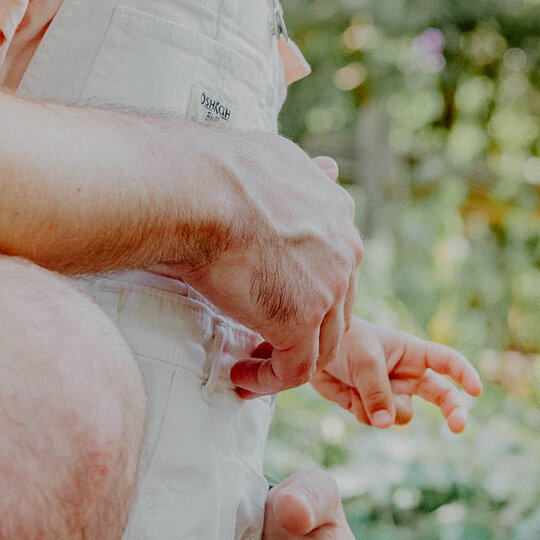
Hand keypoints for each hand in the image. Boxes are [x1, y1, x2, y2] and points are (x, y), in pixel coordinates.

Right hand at [171, 140, 358, 394]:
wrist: (194, 192)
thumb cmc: (212, 173)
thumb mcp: (274, 159)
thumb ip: (304, 174)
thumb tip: (328, 166)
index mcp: (336, 210)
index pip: (334, 262)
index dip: (306, 287)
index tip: (271, 298)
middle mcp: (344, 248)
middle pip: (336, 305)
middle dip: (302, 326)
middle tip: (261, 338)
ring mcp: (329, 288)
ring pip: (321, 343)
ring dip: (286, 357)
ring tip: (249, 364)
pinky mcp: (302, 322)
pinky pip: (294, 369)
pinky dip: (269, 380)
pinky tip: (240, 376)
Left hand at [305, 319, 481, 430]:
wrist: (313, 352)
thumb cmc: (345, 342)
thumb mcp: (365, 359)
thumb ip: (379, 390)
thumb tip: (386, 424)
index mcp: (413, 353)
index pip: (448, 362)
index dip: (465, 374)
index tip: (476, 391)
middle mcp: (407, 375)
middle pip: (441, 396)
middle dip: (453, 411)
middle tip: (459, 427)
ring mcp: (391, 394)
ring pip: (402, 416)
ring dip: (384, 409)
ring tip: (359, 387)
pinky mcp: (372, 408)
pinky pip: (376, 422)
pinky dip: (363, 412)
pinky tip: (349, 394)